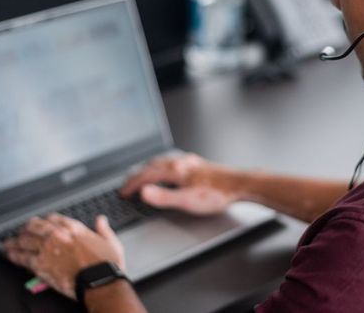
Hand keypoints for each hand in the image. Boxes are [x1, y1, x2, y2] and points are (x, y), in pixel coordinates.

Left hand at [4, 213, 124, 298]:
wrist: (98, 281)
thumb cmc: (106, 264)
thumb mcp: (111, 242)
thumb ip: (103, 229)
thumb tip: (101, 220)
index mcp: (75, 228)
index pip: (54, 218)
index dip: (46, 220)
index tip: (42, 223)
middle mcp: (58, 235)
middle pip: (36, 226)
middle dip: (28, 228)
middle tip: (23, 230)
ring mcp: (48, 249)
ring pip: (26, 240)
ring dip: (16, 241)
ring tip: (9, 242)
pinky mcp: (41, 264)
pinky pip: (23, 257)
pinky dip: (15, 255)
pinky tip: (11, 254)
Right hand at [120, 153, 242, 215]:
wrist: (240, 185)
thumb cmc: (216, 194)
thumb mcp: (187, 201)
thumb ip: (163, 197)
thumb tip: (142, 192)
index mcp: (176, 170)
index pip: (147, 175)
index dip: (133, 184)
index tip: (124, 192)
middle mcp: (182, 163)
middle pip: (153, 166)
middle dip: (138, 175)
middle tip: (128, 184)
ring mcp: (191, 162)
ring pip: (163, 162)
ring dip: (150, 169)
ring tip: (144, 176)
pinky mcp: (199, 165)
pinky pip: (175, 162)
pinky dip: (164, 166)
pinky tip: (170, 171)